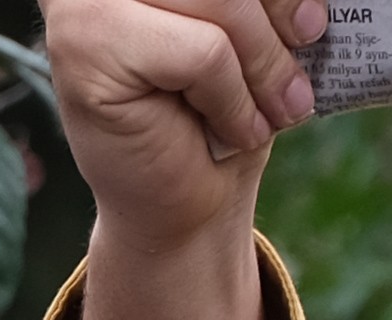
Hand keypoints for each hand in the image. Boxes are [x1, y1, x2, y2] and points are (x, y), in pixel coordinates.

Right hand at [51, 0, 320, 319]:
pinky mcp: (83, 54)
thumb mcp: (260, 46)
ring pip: (222, 5)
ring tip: (255, 117)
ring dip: (259, 69)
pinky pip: (198, 53)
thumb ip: (258, 5)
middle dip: (276, 21)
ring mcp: (81, 10)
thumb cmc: (228, 126)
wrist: (189, 226)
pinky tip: (220, 137)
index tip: (311, 23)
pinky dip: (230, 99)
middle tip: (295, 66)